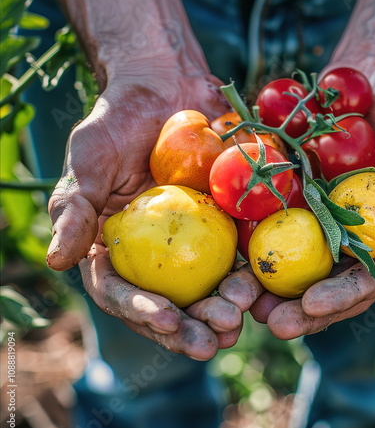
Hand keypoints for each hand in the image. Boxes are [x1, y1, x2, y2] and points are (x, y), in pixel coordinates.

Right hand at [46, 74, 244, 359]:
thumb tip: (57, 261)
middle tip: (215, 338)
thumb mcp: (89, 160)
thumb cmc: (118, 122)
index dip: (143, 312)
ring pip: (208, 285)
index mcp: (117, 246)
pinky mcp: (226, 222)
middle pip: (171, 301)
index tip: (168, 321)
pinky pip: (240, 252)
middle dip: (192, 325)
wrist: (165, 89)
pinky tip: (263, 290)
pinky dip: (251, 274)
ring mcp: (193, 239)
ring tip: (239, 319)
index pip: (122, 291)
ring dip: (225, 307)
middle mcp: (155, 252)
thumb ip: (74, 208)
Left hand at [245, 63, 374, 338]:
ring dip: (267, 283)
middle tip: (269, 322)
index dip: (341, 296)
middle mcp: (350, 230)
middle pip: (324, 278)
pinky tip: (230, 256)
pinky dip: (251, 237)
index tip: (310, 306)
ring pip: (291, 256)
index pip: (367, 278)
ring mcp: (317, 210)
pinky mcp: (290, 187)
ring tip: (240, 301)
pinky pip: (268, 215)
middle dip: (298, 306)